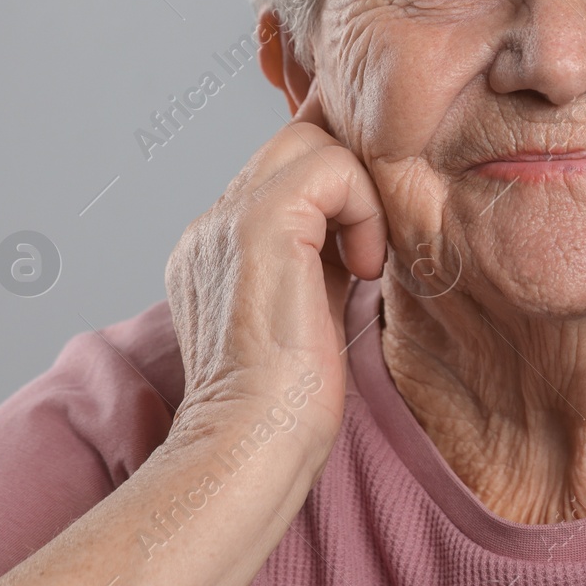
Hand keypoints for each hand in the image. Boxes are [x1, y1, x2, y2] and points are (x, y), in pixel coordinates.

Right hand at [164, 87, 388, 474]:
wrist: (251, 447)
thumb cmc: (287, 404)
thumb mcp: (310, 309)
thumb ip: (324, 257)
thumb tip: (364, 224)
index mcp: (218, 246)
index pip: (282, 169)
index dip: (337, 182)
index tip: (372, 227)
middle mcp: (211, 224)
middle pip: (294, 139)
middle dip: (352, 173)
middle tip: (374, 242)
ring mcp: (225, 218)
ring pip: (310, 139)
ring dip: (358, 193)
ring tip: (364, 262)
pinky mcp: (259, 221)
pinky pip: (331, 165)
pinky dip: (363, 209)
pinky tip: (364, 269)